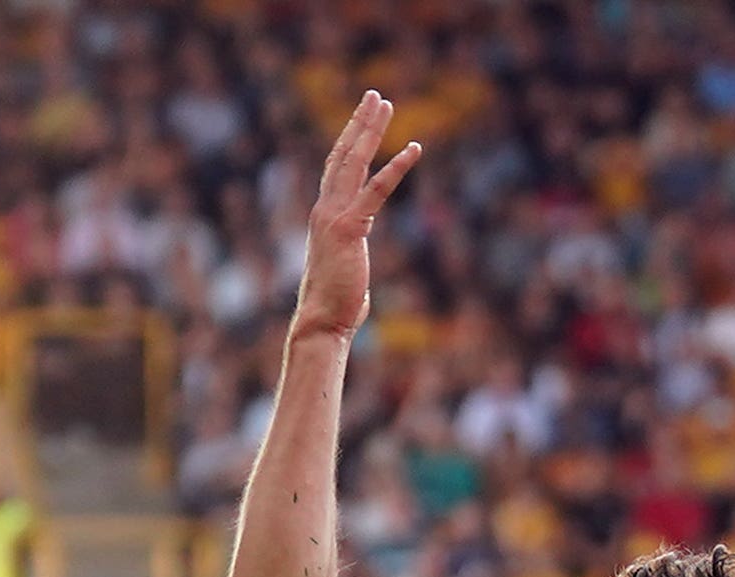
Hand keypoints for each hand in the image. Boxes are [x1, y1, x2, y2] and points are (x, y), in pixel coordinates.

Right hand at [294, 93, 424, 346]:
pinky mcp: (350, 228)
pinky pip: (376, 191)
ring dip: (371, 130)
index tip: (364, 118)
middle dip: (360, 123)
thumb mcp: (345, 267)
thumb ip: (350, 252)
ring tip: (385, 104)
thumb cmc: (336, 304)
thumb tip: (354, 260)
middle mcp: (325, 208)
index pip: (337, 168)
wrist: (321, 322)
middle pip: (343, 154)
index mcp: (325, 215)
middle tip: (375, 96)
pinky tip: (413, 149)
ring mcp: (334, 216)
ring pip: (354, 161)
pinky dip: (395, 168)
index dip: (350, 140)